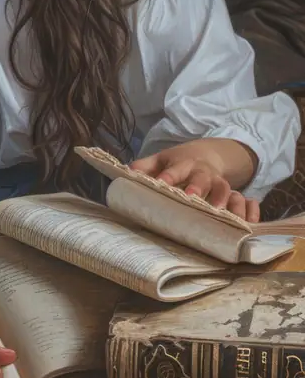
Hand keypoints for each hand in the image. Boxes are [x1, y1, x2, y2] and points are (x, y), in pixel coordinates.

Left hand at [130, 140, 259, 223]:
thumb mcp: (161, 160)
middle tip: (191, 198)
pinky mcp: (233, 194)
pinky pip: (245, 201)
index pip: (175, 169)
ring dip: (224, 200)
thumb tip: (126, 173)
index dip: (169, 176)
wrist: (208, 154)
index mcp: (184, 163)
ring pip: (226, 189)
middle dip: (198, 188)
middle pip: (203, 178)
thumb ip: (145, 167)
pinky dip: (249, 210)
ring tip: (221, 214)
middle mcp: (204, 173)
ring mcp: (220, 183)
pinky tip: (250, 223)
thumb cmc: (179, 163)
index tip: (162, 182)